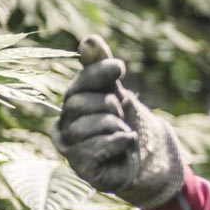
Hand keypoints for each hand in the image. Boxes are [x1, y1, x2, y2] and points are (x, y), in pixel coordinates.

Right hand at [52, 34, 185, 209]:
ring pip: (88, 126)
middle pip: (79, 104)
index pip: (75, 83)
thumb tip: (88, 39)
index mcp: (67, 107)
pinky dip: (119, 143)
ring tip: (122, 133)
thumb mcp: (114, 90)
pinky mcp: (84, 169)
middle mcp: (61, 129)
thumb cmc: (126, 122)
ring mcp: (70, 151)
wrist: (148, 157)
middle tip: (121, 117)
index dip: (98, 73)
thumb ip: (100, 67)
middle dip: (110, 106)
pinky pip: (98, 147)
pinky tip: (125, 145)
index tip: (121, 67)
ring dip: (116, 126)